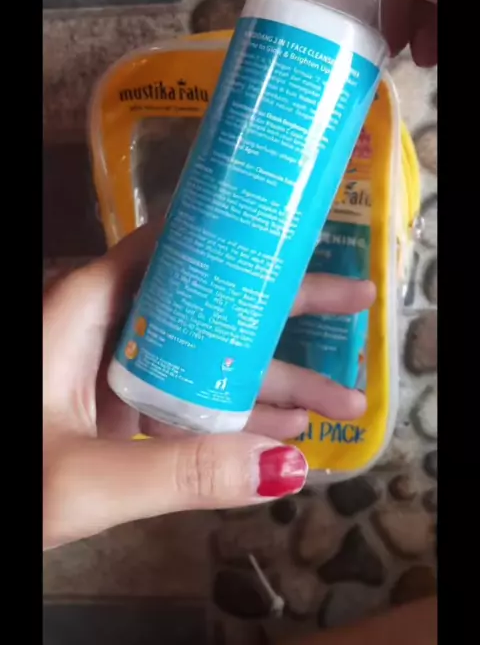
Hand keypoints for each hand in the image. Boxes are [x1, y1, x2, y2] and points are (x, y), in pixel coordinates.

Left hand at [43, 223, 373, 548]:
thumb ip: (182, 472)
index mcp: (88, 306)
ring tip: (342, 401)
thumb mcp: (87, 476)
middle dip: (285, 312)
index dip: (237, 233)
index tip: (299, 230)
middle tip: (355, 302)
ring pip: (206, 358)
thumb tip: (285, 465)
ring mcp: (115, 370)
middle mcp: (108, 325)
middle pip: (210, 302)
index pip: (174, 245)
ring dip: (272, 379)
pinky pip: (188, 400)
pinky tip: (285, 436)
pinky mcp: (118, 410)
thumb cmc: (5, 475)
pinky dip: (235, 416)